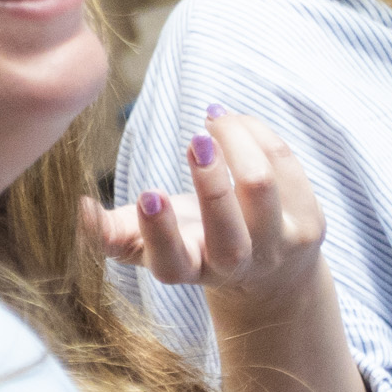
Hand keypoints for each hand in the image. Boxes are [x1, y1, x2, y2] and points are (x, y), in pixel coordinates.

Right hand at [80, 110, 324, 313]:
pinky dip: (257, 134)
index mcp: (190, 269)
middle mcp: (236, 264)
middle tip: (196, 142)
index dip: (158, 231)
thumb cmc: (197, 243)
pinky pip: (285, 165)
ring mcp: (277, 246)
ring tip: (212, 117)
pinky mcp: (310, 224)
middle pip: (229, 231)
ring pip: (261, 187)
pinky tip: (235, 122)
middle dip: (211, 184)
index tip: (148, 194)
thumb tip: (82, 210)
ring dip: (237, 141)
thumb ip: (117, 232)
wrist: (272, 274)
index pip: (171, 263)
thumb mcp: (156, 244)